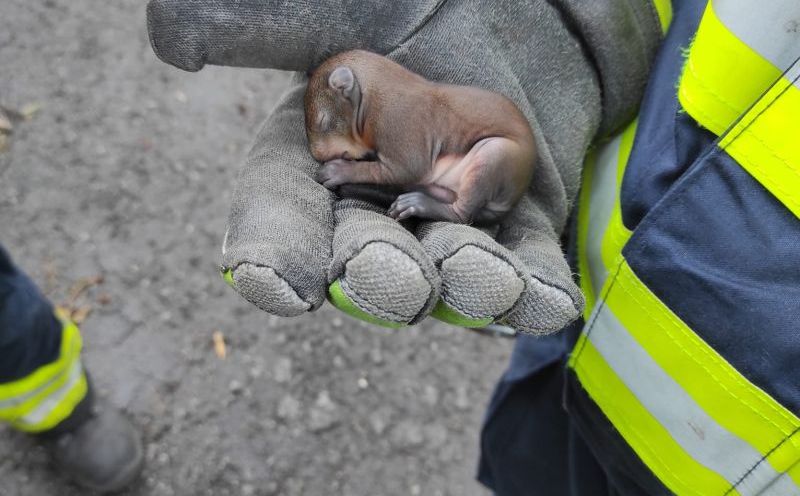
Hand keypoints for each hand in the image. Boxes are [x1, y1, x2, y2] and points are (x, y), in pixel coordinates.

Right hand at [146, 0, 613, 332]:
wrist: (519, 9)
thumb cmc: (408, 6)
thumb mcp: (330, 12)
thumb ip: (253, 27)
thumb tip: (172, 44)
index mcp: (313, 158)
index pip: (279, 215)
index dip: (272, 251)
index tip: (274, 282)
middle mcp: (373, 203)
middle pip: (363, 256)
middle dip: (375, 276)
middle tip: (389, 283)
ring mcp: (443, 221)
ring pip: (444, 271)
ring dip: (458, 285)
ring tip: (475, 284)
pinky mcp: (513, 220)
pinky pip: (524, 265)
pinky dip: (531, 288)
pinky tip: (544, 304)